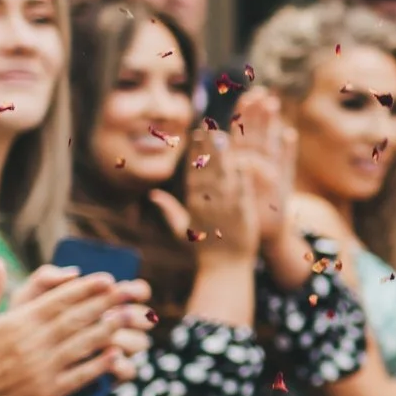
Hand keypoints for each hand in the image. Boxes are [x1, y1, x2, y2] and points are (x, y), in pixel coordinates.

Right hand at [0, 263, 128, 395]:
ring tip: (129, 317)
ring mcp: (42, 368)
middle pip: (76, 319)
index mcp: (17, 323)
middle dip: (104, 303)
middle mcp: (32, 343)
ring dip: (108, 329)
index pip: (58, 300)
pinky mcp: (48, 392)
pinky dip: (99, 364)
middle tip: (129, 291)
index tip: (107, 278)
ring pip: (82, 344)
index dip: (84, 289)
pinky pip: (80, 375)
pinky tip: (117, 354)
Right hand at [154, 133, 261, 264]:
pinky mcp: (242, 214)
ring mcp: (225, 208)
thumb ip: (169, 209)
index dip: (195, 152)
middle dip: (208, 147)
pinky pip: (241, 190)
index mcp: (193, 205)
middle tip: (210, 125)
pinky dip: (242, 175)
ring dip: (224, 156)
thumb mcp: (182, 229)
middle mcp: (207, 204)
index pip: (194, 173)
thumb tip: (152, 195)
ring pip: (223, 177)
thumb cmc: (204, 250)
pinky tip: (243, 159)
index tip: (197, 133)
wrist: (224, 269)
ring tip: (225, 135)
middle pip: (207, 170)